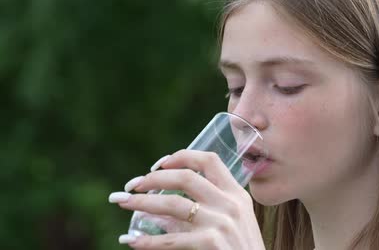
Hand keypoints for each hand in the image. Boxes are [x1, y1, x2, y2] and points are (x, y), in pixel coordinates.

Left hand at [109, 149, 265, 249]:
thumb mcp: (232, 225)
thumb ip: (205, 212)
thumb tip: (161, 213)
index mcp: (237, 194)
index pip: (209, 160)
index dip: (182, 156)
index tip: (159, 163)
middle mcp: (230, 204)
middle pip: (186, 178)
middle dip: (154, 178)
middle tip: (133, 185)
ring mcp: (221, 223)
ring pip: (173, 205)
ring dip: (142, 203)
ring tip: (122, 203)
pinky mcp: (211, 243)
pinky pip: (171, 239)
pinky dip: (147, 241)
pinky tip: (132, 241)